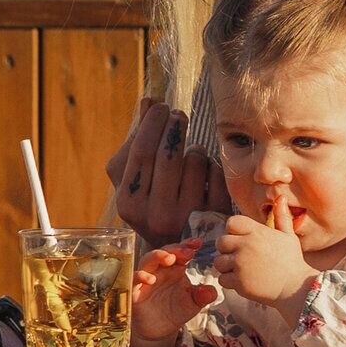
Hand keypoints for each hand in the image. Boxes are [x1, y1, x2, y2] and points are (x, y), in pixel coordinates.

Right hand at [105, 98, 210, 244]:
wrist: (178, 245)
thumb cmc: (152, 202)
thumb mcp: (135, 179)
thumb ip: (137, 140)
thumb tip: (147, 101)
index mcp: (129, 203)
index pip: (141, 151)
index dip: (152, 122)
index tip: (160, 106)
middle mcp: (156, 214)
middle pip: (167, 153)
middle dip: (174, 124)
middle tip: (178, 115)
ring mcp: (187, 218)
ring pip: (195, 159)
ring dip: (194, 146)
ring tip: (190, 152)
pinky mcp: (214, 216)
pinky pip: (216, 171)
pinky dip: (210, 162)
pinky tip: (203, 170)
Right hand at [131, 240, 215, 346]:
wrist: (158, 330)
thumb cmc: (175, 311)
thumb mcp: (193, 304)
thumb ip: (203, 296)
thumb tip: (212, 290)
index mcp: (175, 269)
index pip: (180, 252)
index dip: (187, 245)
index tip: (198, 243)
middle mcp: (160, 270)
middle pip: (164, 252)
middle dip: (175, 249)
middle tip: (187, 251)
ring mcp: (146, 279)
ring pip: (147, 260)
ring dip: (157, 256)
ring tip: (170, 258)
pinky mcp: (134, 290)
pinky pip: (134, 279)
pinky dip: (141, 276)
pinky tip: (150, 279)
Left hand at [212, 199, 310, 341]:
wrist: (296, 289)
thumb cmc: (292, 261)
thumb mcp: (289, 236)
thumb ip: (281, 216)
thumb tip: (280, 197)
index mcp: (258, 232)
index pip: (231, 223)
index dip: (234, 231)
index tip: (243, 240)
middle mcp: (247, 245)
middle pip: (221, 242)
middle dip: (227, 250)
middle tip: (240, 258)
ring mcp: (241, 263)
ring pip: (218, 262)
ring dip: (226, 267)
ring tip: (241, 271)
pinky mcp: (239, 281)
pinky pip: (222, 279)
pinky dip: (229, 282)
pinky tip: (243, 282)